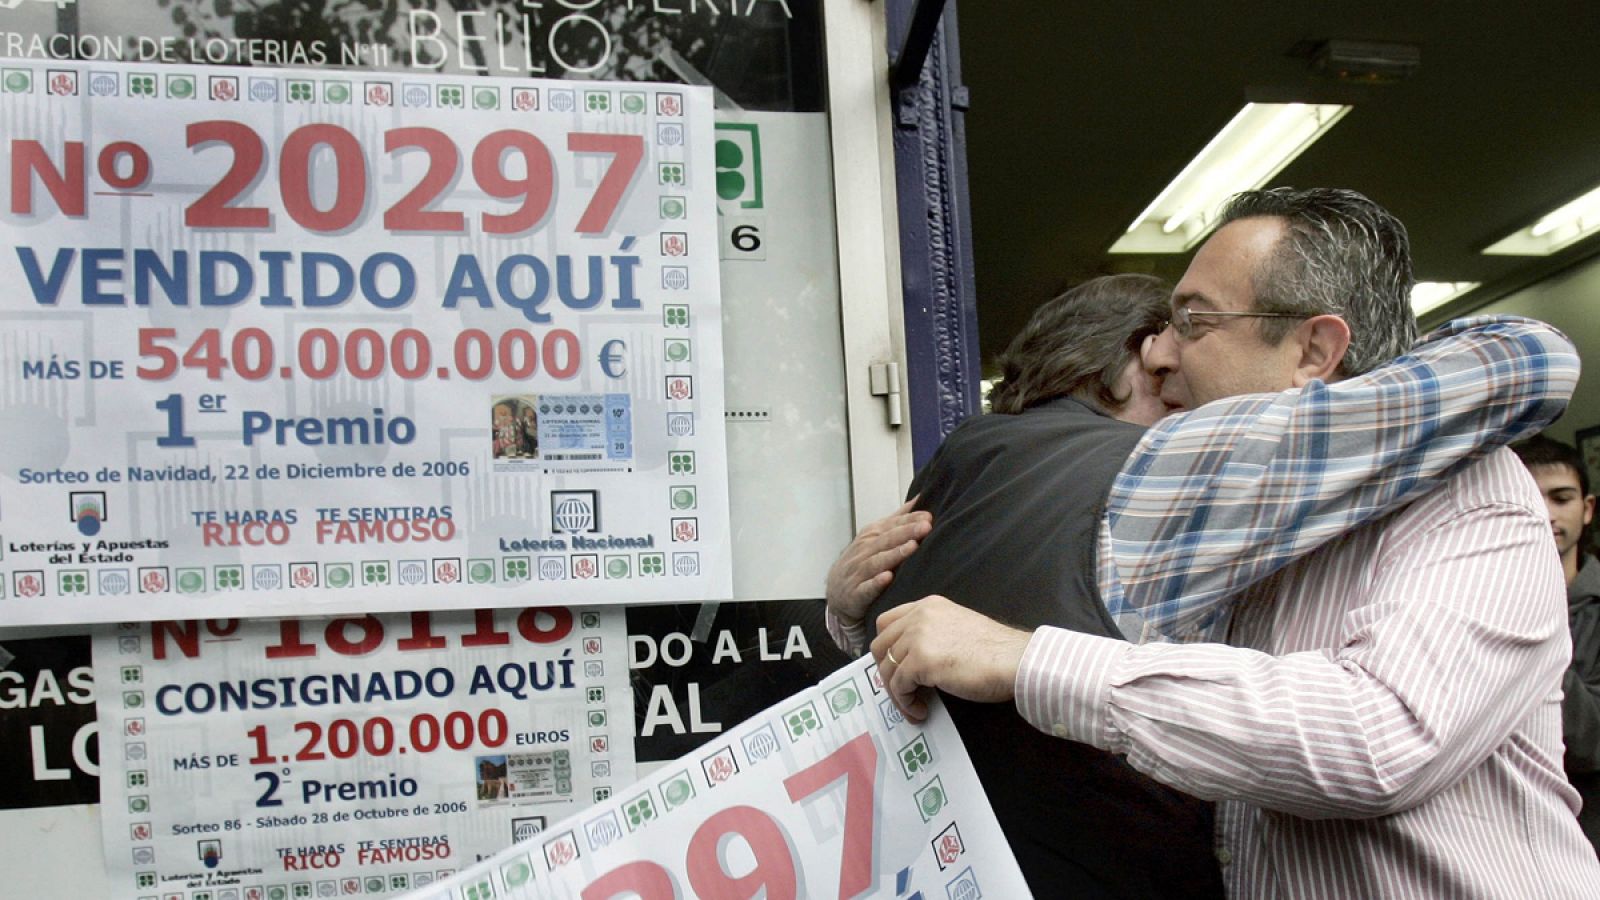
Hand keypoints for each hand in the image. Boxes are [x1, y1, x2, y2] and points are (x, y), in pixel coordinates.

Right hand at [825, 498, 931, 624]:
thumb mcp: (875, 536)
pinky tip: (887, 578)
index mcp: (871, 536)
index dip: (910, 520)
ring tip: (912, 547)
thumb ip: (897, 519)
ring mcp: (858, 572)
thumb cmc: (861, 561)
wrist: (836, 592)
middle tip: (926, 526)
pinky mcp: (856, 594)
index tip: (928, 517)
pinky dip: (875, 583)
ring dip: (894, 554)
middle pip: (887, 540)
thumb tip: (919, 499)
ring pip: (877, 561)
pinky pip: (866, 588)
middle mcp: (864, 551)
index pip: (892, 525)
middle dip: (906, 532)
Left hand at [871, 595, 1031, 721]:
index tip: (896, 669)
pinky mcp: (921, 661)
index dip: (887, 649)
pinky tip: (920, 710)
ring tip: (914, 707)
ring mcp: (918, 637)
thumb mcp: (956, 628)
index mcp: (928, 606)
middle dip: (886, 673)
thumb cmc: (996, 651)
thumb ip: (931, 635)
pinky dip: (905, 702)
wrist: (1015, 660)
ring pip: (886, 669)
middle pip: (880, 646)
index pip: (887, 623)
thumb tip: (911, 661)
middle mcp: (919, 616)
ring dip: (896, 693)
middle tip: (902, 691)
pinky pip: (899, 686)